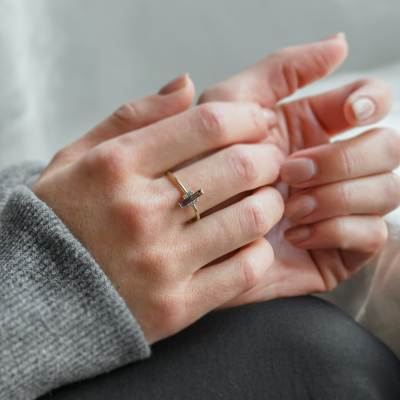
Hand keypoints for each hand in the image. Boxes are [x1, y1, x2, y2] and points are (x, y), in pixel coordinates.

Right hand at [32, 75, 283, 344]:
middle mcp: (139, 211)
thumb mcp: (79, 157)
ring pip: (251, 219)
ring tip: (265, 198)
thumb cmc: (64, 218)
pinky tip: (250, 241)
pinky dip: (260, 251)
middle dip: (269, 158)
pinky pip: (245, 271)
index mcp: (115, 166)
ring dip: (271, 202)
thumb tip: (187, 84)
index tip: (257, 121)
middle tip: (270, 160)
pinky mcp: (176, 305)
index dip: (246, 117)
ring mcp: (160, 262)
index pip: (206, 124)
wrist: (44, 295)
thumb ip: (133, 116)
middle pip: (239, 167)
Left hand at [197, 34, 398, 304]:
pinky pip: (372, 233)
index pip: (371, 101)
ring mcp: (342, 204)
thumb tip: (340, 43)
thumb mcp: (230, 108)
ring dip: (336, 197)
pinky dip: (333, 230)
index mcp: (312, 127)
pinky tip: (294, 234)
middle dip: (341, 160)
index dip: (371, 100)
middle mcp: (333, 163)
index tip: (351, 112)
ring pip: (388, 189)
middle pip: (388, 146)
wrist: (194, 232)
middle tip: (290, 174)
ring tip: (287, 210)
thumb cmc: (203, 169)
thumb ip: (280, 70)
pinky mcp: (342, 244)